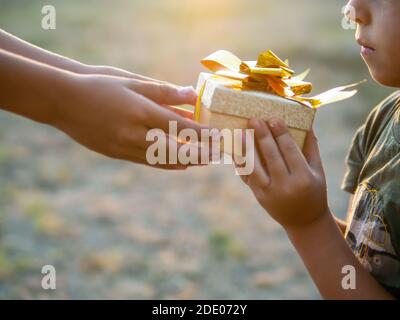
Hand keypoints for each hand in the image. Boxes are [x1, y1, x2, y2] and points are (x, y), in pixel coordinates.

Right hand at [52, 72, 206, 168]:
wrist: (63, 101)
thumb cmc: (99, 85)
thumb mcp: (133, 82)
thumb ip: (164, 91)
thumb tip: (192, 94)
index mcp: (140, 112)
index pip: (179, 127)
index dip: (201, 134)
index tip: (217, 136)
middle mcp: (134, 133)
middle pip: (175, 150)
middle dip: (199, 154)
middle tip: (217, 154)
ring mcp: (124, 147)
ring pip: (162, 160)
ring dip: (186, 162)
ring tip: (204, 161)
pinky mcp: (116, 154)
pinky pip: (148, 162)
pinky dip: (167, 164)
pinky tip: (180, 164)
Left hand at [239, 117, 329, 230]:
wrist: (304, 221)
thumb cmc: (314, 191)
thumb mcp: (318, 171)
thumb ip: (311, 148)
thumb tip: (306, 124)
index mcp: (303, 178)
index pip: (290, 151)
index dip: (281, 134)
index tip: (273, 119)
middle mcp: (285, 186)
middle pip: (271, 157)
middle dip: (261, 137)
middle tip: (254, 120)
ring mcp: (269, 193)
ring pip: (254, 168)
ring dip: (246, 149)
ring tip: (240, 132)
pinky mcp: (258, 196)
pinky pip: (247, 177)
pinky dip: (240, 163)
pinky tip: (236, 150)